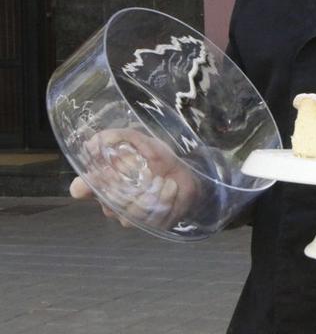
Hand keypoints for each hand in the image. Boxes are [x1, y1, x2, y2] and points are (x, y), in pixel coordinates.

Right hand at [69, 129, 198, 229]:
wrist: (189, 173)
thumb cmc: (159, 159)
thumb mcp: (142, 142)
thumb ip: (119, 137)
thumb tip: (92, 143)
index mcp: (104, 183)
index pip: (81, 189)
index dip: (85, 185)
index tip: (98, 176)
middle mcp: (112, 204)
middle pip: (109, 203)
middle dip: (129, 185)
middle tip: (147, 172)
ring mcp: (130, 217)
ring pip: (132, 211)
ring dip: (152, 190)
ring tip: (162, 179)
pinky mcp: (150, 224)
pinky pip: (153, 216)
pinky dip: (166, 196)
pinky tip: (171, 187)